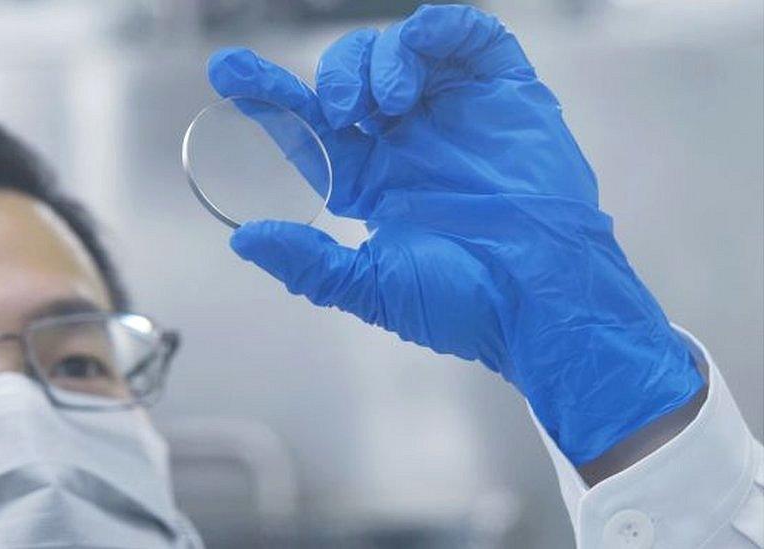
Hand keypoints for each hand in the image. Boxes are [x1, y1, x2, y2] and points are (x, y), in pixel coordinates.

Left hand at [207, 5, 702, 464]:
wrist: (543, 302)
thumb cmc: (466, 304)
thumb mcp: (373, 287)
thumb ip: (308, 263)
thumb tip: (243, 240)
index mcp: (373, 180)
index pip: (311, 126)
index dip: (270, 97)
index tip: (226, 74)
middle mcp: (408, 141)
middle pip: (350, 78)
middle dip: (334, 78)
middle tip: (345, 110)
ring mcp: (455, 113)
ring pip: (399, 50)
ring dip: (379, 60)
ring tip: (387, 102)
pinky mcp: (503, 94)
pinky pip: (466, 37)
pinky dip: (436, 30)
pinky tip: (419, 51)